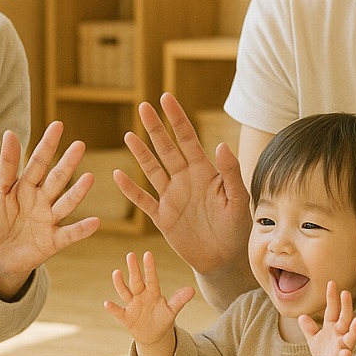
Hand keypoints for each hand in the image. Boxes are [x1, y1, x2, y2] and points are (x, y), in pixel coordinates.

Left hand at [0, 121, 99, 297]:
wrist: (0, 254)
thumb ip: (7, 166)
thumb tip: (10, 133)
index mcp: (27, 185)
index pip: (38, 161)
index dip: (47, 144)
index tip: (58, 124)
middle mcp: (43, 199)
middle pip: (56, 179)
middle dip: (67, 163)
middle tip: (79, 145)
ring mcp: (50, 219)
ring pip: (65, 203)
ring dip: (77, 192)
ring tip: (89, 178)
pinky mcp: (53, 241)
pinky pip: (70, 234)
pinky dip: (82, 229)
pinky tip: (95, 222)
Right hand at [103, 251, 194, 345]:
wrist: (154, 335)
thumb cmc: (163, 318)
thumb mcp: (172, 310)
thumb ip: (179, 300)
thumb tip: (192, 290)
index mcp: (153, 292)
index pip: (152, 278)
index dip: (150, 267)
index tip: (148, 254)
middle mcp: (141, 295)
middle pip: (136, 281)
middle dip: (134, 269)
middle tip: (130, 254)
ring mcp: (132, 305)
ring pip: (125, 292)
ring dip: (120, 283)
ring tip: (116, 272)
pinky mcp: (126, 317)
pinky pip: (118, 312)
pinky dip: (112, 308)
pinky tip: (107, 303)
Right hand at [113, 93, 250, 274]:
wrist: (226, 258)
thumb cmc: (237, 227)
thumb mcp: (238, 198)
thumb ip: (230, 172)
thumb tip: (221, 145)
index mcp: (204, 171)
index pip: (187, 138)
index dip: (176, 118)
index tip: (165, 97)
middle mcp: (185, 179)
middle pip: (166, 149)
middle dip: (155, 128)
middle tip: (143, 106)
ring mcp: (172, 197)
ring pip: (152, 170)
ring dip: (141, 154)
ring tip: (129, 135)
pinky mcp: (163, 217)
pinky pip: (143, 201)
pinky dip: (130, 190)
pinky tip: (118, 175)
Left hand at [299, 281, 355, 355]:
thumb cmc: (325, 353)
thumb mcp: (314, 339)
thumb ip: (309, 328)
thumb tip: (301, 316)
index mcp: (332, 326)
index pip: (332, 309)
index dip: (332, 297)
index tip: (331, 283)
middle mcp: (340, 333)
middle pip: (344, 317)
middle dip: (345, 306)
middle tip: (346, 292)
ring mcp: (343, 346)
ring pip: (351, 335)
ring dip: (354, 329)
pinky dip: (346, 355)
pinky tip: (346, 354)